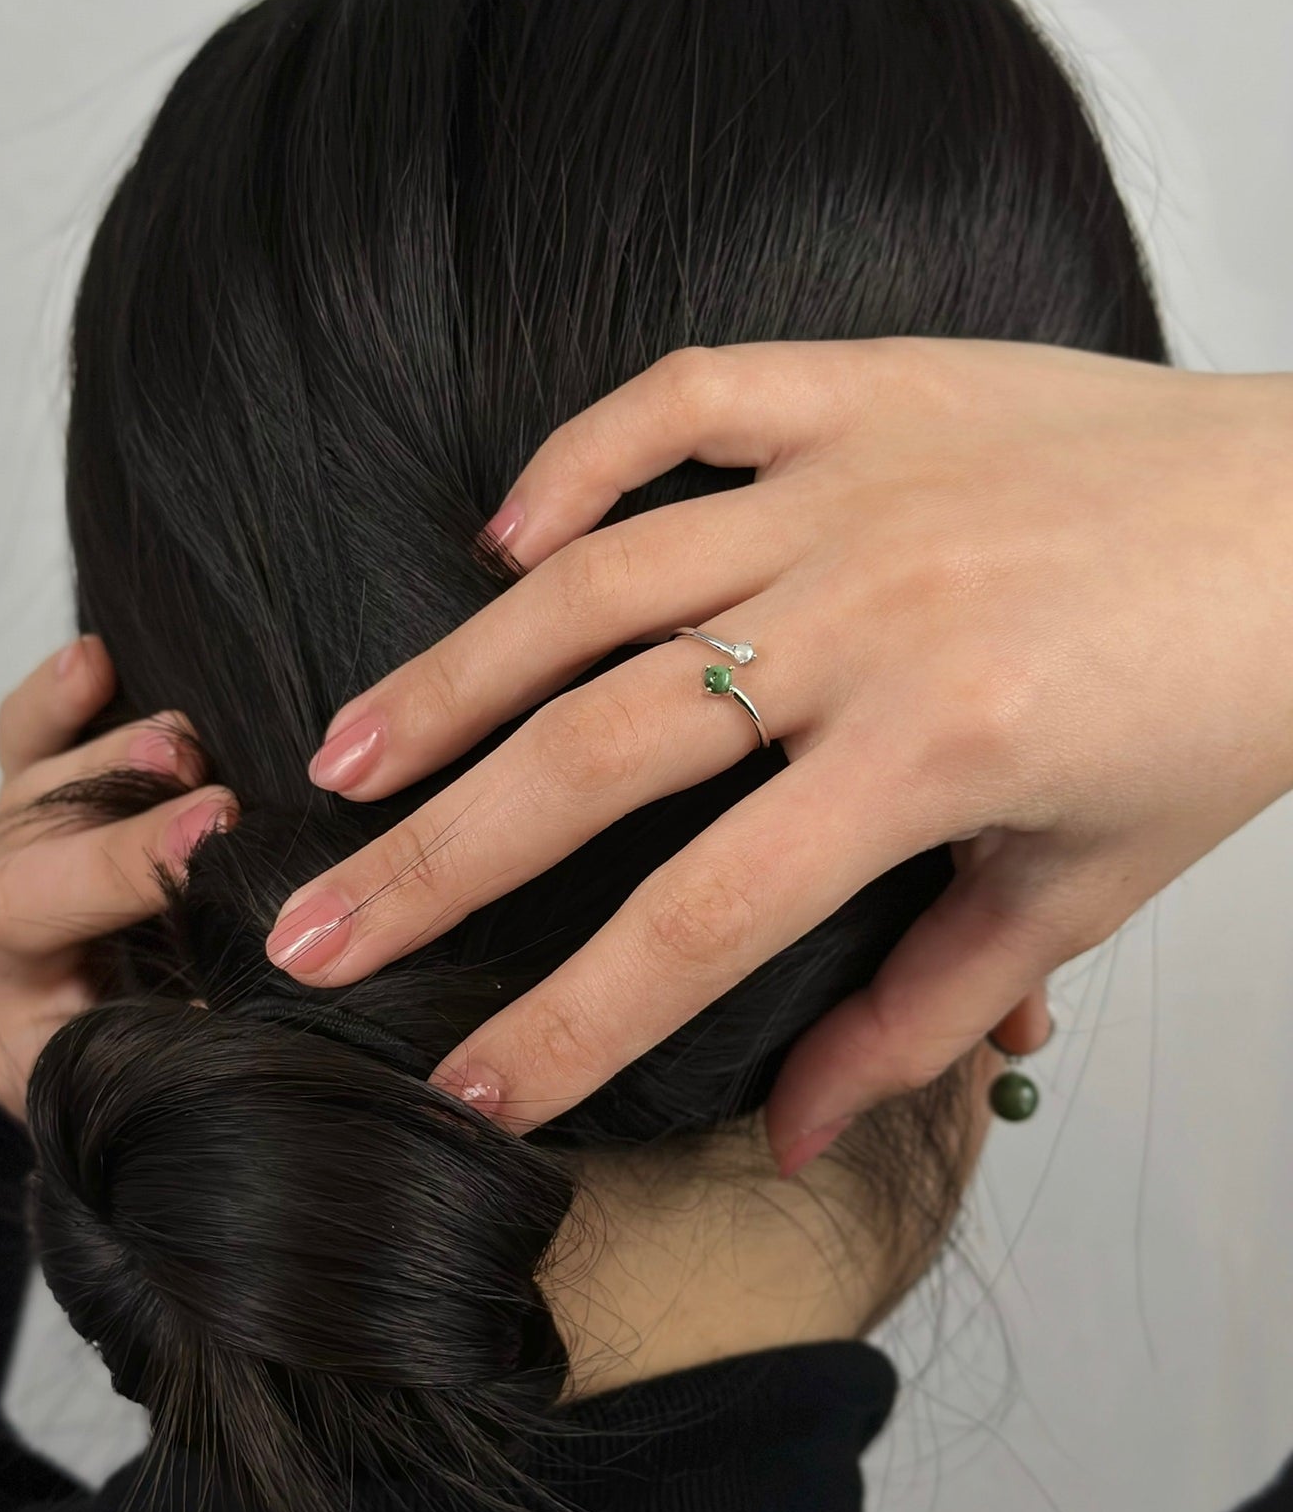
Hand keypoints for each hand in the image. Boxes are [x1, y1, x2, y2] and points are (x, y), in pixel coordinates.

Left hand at [0, 636, 237, 1118]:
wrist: (93, 1041)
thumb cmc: (125, 1063)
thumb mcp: (139, 1082)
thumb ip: (184, 1048)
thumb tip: (258, 1001)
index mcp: (17, 973)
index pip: (38, 906)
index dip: (123, 867)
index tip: (207, 840)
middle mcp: (11, 894)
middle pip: (35, 829)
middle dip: (127, 805)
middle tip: (215, 796)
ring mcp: (29, 832)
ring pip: (48, 770)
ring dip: (122, 750)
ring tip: (188, 743)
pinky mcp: (56, 784)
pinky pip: (32, 728)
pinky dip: (61, 693)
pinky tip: (97, 661)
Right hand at [262, 338, 1292, 1162]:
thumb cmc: (1229, 700)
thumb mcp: (1084, 881)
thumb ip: (920, 1003)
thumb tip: (793, 1126)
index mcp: (932, 752)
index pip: (697, 922)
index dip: (567, 1025)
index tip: (463, 1096)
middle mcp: (864, 614)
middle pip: (597, 753)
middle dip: (438, 860)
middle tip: (311, 927)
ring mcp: (852, 484)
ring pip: (597, 580)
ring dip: (456, 673)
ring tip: (348, 754)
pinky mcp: (865, 385)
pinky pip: (684, 400)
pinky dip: (578, 458)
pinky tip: (503, 537)